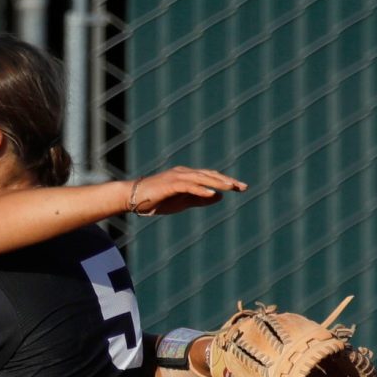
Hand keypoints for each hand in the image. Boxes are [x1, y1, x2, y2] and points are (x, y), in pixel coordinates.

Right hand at [130, 167, 247, 215]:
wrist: (133, 198)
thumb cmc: (155, 201)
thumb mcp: (182, 202)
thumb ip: (200, 199)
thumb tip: (219, 197)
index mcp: (188, 176)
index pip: (211, 177)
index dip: (226, 182)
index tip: (241, 188)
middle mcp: (184, 173)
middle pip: (210, 175)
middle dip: (227, 181)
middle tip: (243, 187)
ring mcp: (177, 177)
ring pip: (202, 178)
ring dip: (217, 183)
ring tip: (231, 187)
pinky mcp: (170, 184)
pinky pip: (189, 186)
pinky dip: (201, 189)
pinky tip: (213, 194)